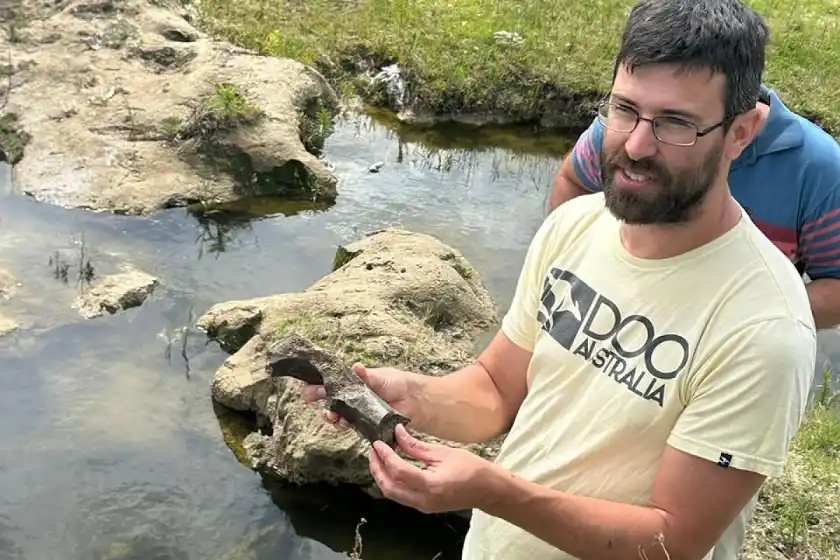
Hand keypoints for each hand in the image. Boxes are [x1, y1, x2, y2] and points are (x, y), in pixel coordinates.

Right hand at [300, 362, 415, 426]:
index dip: (316, 386)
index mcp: (350, 383)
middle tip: (314, 399)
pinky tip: (343, 422)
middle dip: (319, 401)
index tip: (309, 389)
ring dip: (330, 415)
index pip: (328, 384)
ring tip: (331, 414)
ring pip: (336, 415)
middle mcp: (350, 398)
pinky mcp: (364, 424)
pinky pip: (350, 426)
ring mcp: (356, 412)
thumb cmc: (396, 383)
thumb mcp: (380, 376)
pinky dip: (344, 425)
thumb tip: (356, 367)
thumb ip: (366, 375)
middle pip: (328, 401)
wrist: (413, 399)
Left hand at [369, 423, 495, 513]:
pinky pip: (401, 495)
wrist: (487, 490)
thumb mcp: (442, 452)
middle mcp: (424, 500)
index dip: (385, 456)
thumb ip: (416, 446)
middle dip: (376, 468)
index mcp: (430, 485)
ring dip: (382, 476)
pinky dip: (392, 481)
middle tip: (373, 450)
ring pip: (393, 494)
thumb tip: (397, 433)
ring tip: (379, 457)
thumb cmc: (471, 468)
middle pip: (389, 488)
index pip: (399, 471)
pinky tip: (392, 467)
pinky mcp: (424, 506)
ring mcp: (423, 506)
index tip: (378, 443)